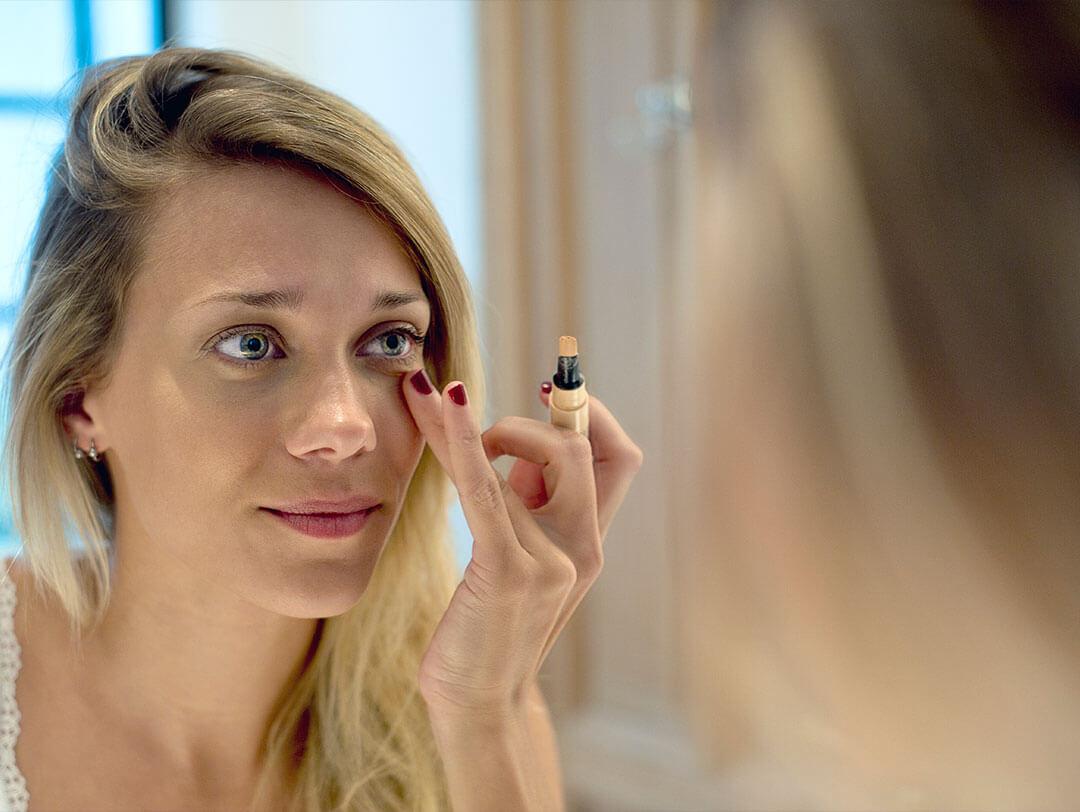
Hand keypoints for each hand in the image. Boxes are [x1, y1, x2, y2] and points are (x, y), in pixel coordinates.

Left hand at [402, 370, 643, 717]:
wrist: (479, 704)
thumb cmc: (489, 629)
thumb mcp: (522, 563)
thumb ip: (527, 511)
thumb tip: (505, 448)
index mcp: (589, 541)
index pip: (620, 458)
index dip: (592, 414)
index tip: (551, 389)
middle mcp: (582, 546)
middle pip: (581, 448)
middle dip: (529, 419)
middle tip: (476, 424)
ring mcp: (551, 559)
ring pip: (515, 464)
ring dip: (463, 424)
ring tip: (422, 399)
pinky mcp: (508, 570)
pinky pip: (486, 491)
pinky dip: (462, 445)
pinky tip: (441, 410)